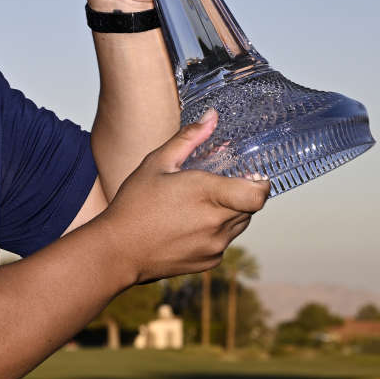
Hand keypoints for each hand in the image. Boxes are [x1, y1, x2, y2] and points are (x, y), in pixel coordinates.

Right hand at [94, 110, 268, 282]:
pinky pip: (223, 242)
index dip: (261, 184)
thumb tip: (212, 116)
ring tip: (196, 207)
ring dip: (227, 213)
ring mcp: (214, 246)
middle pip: (250, 207)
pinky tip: (187, 226)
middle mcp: (217, 223)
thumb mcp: (157, 163)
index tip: (251, 177)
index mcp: (208, 194)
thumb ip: (189, 138)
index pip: (259, 194)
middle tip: (212, 188)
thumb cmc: (134, 204)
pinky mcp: (209, 261)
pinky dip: (214, 232)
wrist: (118, 251)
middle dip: (238, 195)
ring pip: (238, 225)